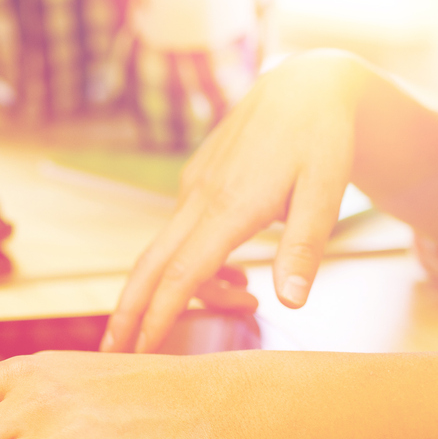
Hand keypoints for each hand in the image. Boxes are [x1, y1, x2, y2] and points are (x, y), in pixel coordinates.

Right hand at [103, 51, 363, 353]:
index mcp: (229, 206)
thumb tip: (292, 301)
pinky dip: (195, 265)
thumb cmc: (322, 139)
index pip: (182, 273)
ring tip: (245, 303)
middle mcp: (200, 198)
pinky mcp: (196, 183)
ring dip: (185, 292)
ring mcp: (193, 190)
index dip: (160, 314)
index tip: (141, 349)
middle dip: (128, 312)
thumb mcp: (327, 191)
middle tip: (110, 353)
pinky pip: (182, 236)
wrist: (305, 85)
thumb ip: (306, 247)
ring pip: (169, 253)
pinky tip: (238, 274)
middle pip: (150, 265)